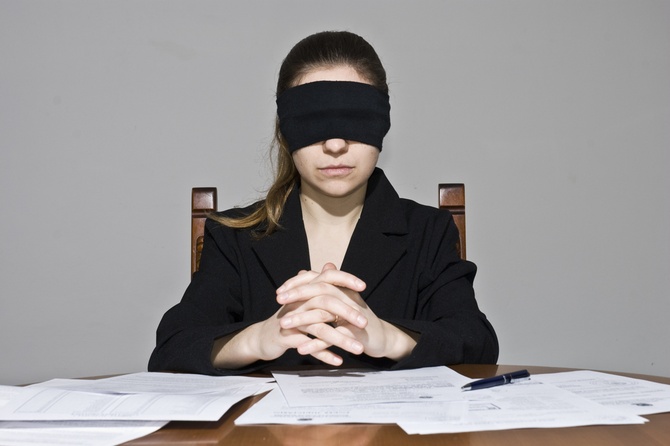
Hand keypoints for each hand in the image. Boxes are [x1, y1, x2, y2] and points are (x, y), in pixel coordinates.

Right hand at [211, 264, 366, 368]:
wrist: (262, 337)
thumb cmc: (288, 318)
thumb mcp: (303, 300)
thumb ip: (319, 285)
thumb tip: (331, 265)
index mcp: (303, 291)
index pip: (326, 278)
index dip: (344, 279)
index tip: (363, 286)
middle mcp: (297, 302)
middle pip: (325, 303)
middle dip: (347, 313)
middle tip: (365, 323)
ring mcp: (291, 320)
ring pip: (319, 328)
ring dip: (340, 340)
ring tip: (358, 349)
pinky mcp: (286, 337)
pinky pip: (308, 346)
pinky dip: (324, 354)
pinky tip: (338, 361)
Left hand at [277, 264, 417, 362]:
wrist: (380, 339)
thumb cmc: (358, 319)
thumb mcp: (342, 301)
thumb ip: (326, 287)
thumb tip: (310, 270)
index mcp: (344, 290)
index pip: (319, 279)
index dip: (299, 284)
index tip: (280, 291)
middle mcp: (349, 298)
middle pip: (320, 291)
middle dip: (297, 297)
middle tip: (278, 303)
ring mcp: (352, 315)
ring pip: (324, 314)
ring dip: (302, 319)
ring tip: (283, 325)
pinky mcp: (355, 334)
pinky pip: (332, 338)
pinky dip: (315, 344)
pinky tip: (301, 349)